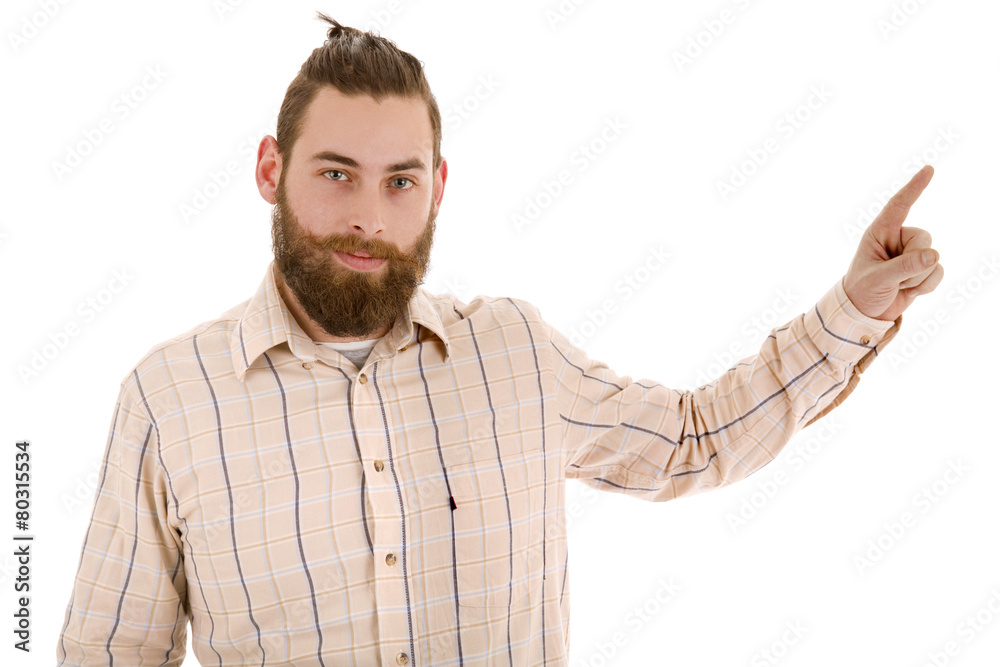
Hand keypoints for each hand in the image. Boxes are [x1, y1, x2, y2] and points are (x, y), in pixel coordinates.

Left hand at [842, 165, 943, 321]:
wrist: (866, 312)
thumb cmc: (862, 290)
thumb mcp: (878, 279)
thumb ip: (904, 267)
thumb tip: (933, 255)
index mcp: (879, 233)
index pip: (899, 206)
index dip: (914, 188)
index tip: (928, 170)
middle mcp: (898, 239)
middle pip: (924, 240)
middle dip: (913, 263)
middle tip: (892, 277)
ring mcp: (912, 253)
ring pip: (933, 258)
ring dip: (916, 278)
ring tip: (896, 284)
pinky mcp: (923, 268)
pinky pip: (938, 272)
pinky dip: (925, 286)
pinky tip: (908, 290)